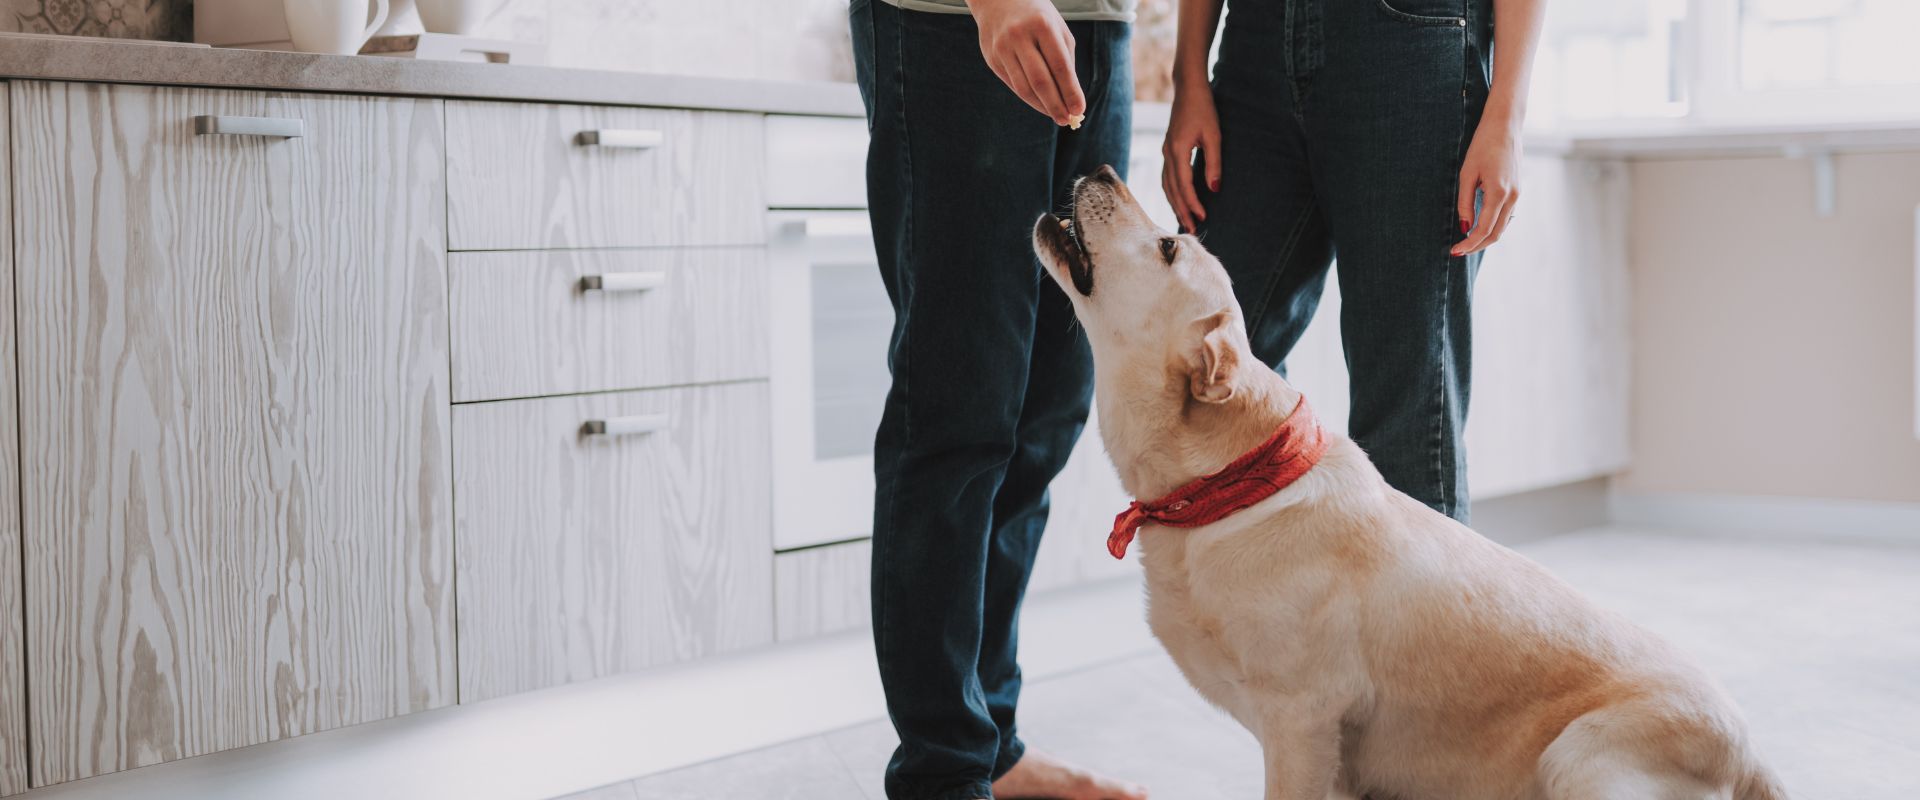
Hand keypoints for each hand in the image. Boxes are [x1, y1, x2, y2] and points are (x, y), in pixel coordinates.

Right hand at [969, 0, 1084, 125]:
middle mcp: (1019, 36)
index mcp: (1042, 26)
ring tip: (1056, 115)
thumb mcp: (1057, 29)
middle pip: (1040, 81)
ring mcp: (1002, 48)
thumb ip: (1065, 60)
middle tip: (1067, 120)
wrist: (998, 0)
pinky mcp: (992, 58)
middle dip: (1056, 104)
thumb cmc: (1038, 17)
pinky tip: (1040, 103)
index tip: (1079, 109)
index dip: (1070, 91)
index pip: (1060, 66)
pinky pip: (1013, 84)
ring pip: (1024, 87)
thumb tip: (1070, 97)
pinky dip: (1029, 97)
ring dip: (1042, 106)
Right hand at [1161, 79, 1220, 232]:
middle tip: (1193, 228)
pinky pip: (1167, 177)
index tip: (1202, 217)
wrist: (1188, 89)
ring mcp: (1165, 152)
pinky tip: (1178, 199)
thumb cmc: (1203, 109)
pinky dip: (1172, 192)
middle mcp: (1168, 154)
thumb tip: (1214, 189)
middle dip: (1182, 210)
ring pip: (1167, 185)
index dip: (1192, 204)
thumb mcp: (1214, 136)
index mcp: (1178, 151)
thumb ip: (1214, 163)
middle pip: (1172, 190)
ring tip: (1185, 218)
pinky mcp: (1168, 150)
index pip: (1184, 185)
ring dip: (1176, 203)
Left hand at [1453, 122, 1520, 255]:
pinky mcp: (1517, 190)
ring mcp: (1517, 194)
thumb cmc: (1483, 145)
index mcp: (1499, 193)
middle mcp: (1512, 197)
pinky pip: (1506, 215)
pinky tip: (1478, 226)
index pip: (1483, 229)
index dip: (1469, 244)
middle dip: (1477, 245)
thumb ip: (1465, 202)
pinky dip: (1493, 225)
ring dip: (1485, 237)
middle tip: (1458, 251)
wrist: (1505, 126)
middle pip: (1496, 233)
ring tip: (1466, 242)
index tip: (1454, 251)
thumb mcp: (1467, 174)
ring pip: (1502, 226)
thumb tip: (1464, 226)